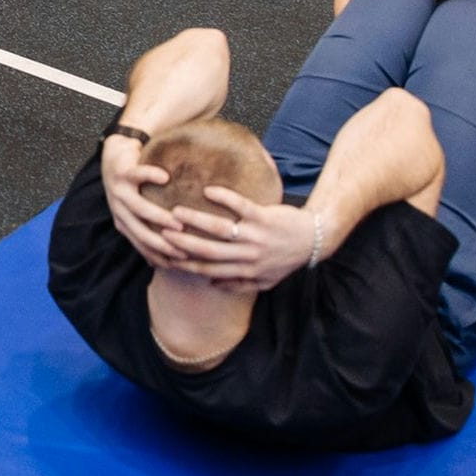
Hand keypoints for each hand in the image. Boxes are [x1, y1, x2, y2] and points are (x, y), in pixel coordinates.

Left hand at [99, 135, 193, 269]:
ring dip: (158, 216)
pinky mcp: (123, 171)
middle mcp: (119, 208)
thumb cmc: (133, 185)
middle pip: (140, 231)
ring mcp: (120, 190)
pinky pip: (137, 174)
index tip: (180, 263)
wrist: (114, 154)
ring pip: (139, 207)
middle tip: (183, 250)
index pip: (141, 244)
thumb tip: (161, 262)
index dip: (159, 255)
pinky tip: (165, 178)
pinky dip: (150, 176)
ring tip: (178, 222)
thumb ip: (148, 227)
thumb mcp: (136, 209)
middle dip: (161, 243)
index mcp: (123, 221)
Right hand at [161, 189, 320, 294]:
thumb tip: (212, 285)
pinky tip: (207, 190)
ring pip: (219, 228)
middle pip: (208, 249)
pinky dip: (224, 198)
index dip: (185, 263)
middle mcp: (248, 255)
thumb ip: (240, 285)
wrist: (315, 240)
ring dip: (195, 220)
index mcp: (245, 270)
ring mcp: (256, 235)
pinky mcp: (264, 216)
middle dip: (182, 242)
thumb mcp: (266, 281)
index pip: (208, 269)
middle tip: (160, 232)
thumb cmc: (287, 259)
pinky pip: (241, 206)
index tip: (165, 255)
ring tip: (176, 211)